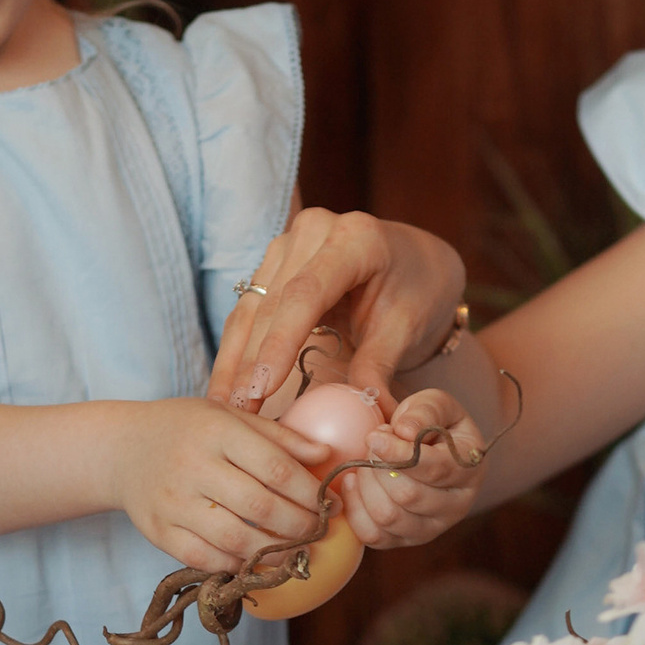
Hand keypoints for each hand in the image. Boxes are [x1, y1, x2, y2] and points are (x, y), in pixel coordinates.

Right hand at [107, 399, 333, 572]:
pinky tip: (255, 559)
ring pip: (235, 540)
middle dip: (299, 526)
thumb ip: (279, 436)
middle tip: (317, 531)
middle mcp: (192, 466)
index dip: (310, 492)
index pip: (276, 468)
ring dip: (273, 552)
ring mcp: (172, 502)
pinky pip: (205, 559)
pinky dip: (236, 565)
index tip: (331, 504)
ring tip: (294, 552)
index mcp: (217, 431)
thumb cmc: (187, 429)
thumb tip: (326, 456)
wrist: (121, 449)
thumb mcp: (230, 416)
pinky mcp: (158, 531)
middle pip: (260, 507)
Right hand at [207, 210, 466, 411]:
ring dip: (234, 359)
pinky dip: (238, 348)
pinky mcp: (274, 263)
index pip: (306, 294)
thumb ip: (379, 365)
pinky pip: (249, 310)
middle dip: (251, 362)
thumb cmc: (418, 289)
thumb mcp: (408, 327)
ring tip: (225, 405)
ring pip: (251, 308)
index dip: (279, 343)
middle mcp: (314, 231)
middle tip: (239, 411)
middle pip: (271, 303)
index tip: (262, 388)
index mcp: (355, 238)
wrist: (417, 261)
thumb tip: (368, 413)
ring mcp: (288, 244)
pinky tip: (228, 384)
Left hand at [340, 387, 489, 549]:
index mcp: (469, 469)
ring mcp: (432, 528)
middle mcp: (457, 505)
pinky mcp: (406, 541)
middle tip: (371, 445)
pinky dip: (355, 508)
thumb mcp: (436, 404)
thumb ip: (425, 410)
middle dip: (379, 467)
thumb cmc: (432, 425)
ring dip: (366, 486)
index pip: (434, 469)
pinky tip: (355, 482)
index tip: (373, 436)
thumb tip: (404, 431)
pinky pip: (373, 535)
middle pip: (408, 496)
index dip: (399, 454)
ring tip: (364, 462)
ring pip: (388, 517)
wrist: (429, 451)